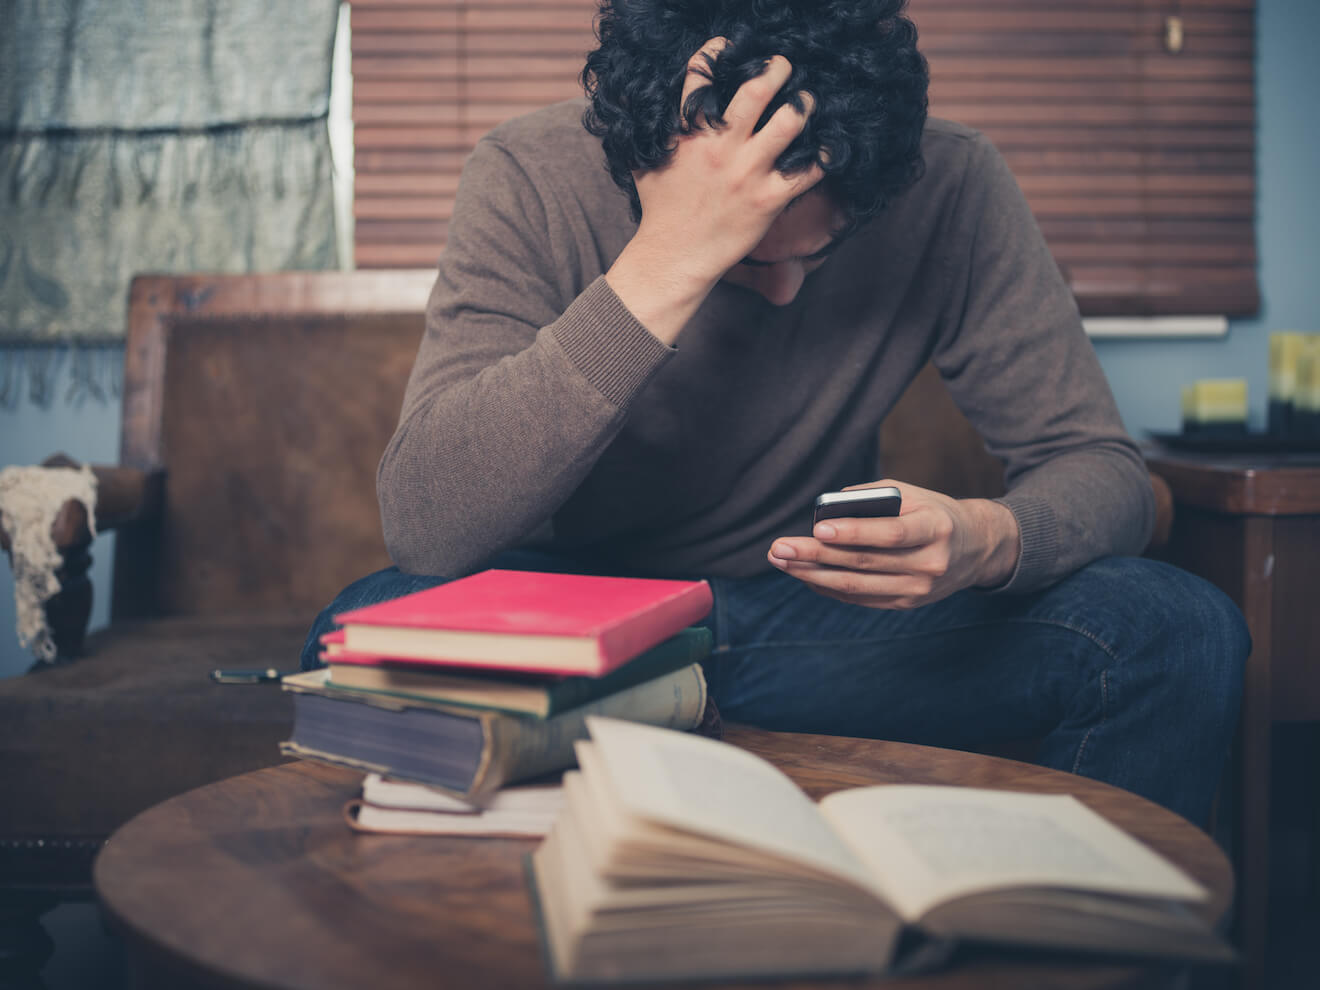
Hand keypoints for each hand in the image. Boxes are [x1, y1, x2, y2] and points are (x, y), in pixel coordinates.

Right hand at [605, 39, 823, 342]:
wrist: (673, 257)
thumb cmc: (660, 211)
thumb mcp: (645, 163)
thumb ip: (649, 129)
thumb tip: (636, 102)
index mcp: (689, 134)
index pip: (701, 77)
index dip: (716, 53)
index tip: (729, 45)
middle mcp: (721, 147)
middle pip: (757, 90)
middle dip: (776, 69)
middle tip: (783, 66)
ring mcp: (747, 173)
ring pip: (789, 123)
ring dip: (804, 105)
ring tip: (807, 100)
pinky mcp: (768, 200)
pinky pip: (807, 172)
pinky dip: (824, 157)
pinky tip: (831, 147)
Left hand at [766, 482, 1021, 608]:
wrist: (976, 548)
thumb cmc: (934, 513)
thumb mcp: (914, 494)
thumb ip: (873, 496)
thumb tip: (827, 508)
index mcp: (935, 529)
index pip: (890, 534)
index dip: (854, 532)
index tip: (818, 529)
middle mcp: (929, 564)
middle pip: (864, 563)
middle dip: (816, 556)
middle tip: (780, 548)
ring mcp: (918, 589)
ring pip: (856, 586)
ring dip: (812, 575)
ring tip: (782, 562)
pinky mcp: (906, 603)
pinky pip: (860, 599)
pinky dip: (828, 587)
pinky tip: (804, 576)